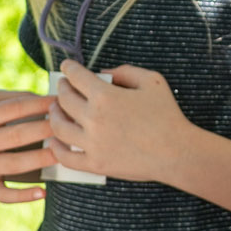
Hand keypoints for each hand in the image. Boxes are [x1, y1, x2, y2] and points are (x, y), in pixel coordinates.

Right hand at [0, 90, 54, 203]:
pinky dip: (24, 196)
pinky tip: (43, 192)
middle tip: (68, 126)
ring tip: (62, 154)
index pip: (13, 109)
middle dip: (46, 130)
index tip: (60, 102)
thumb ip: (11, 98)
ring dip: (41, 159)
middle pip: (17, 135)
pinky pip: (5, 194)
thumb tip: (42, 99)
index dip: (39, 105)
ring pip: (15, 164)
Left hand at [43, 62, 193, 184]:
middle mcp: (93, 118)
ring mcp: (92, 143)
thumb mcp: (152, 81)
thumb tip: (104, 72)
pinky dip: (56, 148)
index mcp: (105, 96)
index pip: (76, 76)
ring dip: (54, 116)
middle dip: (61, 89)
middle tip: (62, 86)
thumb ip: (125, 71)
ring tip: (55, 111)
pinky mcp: (95, 164)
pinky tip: (55, 141)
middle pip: (64, 100)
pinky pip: (66, 157)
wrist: (177, 152)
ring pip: (59, 127)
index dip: (69, 68)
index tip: (66, 66)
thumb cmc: (167, 115)